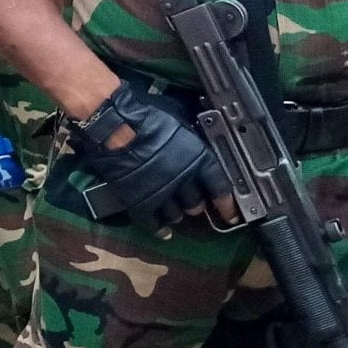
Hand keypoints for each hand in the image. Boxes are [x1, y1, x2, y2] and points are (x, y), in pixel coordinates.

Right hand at [71, 80, 232, 231]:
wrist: (115, 125)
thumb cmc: (147, 116)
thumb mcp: (179, 120)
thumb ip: (189, 137)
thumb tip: (194, 139)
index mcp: (197, 159)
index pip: (219, 187)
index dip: (227, 203)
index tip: (231, 214)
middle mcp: (183, 180)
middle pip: (196, 203)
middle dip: (196, 203)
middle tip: (194, 202)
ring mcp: (161, 194)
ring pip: (176, 214)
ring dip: (177, 213)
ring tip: (176, 212)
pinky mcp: (139, 202)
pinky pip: (152, 223)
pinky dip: (159, 229)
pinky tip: (164, 232)